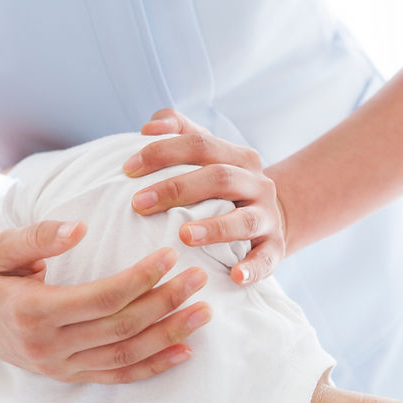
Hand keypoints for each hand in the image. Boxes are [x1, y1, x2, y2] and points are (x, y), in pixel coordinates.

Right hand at [0, 220, 210, 383]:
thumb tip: (80, 228)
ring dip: (169, 335)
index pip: (101, 297)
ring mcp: (62, 366)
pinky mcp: (71, 375)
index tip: (171, 255)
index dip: (141, 278)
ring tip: (203, 312)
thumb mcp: (2, 249)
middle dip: (165, 303)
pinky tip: (183, 351)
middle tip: (199, 278)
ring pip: (126, 355)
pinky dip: (153, 366)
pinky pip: (118, 376)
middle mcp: (50, 346)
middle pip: (121, 327)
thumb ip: (39, 237)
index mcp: (34, 310)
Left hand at [122, 108, 285, 284]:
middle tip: (140, 203)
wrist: (269, 217)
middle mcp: (256, 183)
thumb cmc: (223, 187)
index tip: (127, 169)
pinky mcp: (275, 247)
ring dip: (214, 228)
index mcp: (237, 157)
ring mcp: (267, 216)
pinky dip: (253, 268)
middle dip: (177, 189)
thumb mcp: (209, 156)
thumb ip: (180, 132)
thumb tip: (149, 127)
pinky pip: (267, 259)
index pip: (200, 144)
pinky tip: (235, 276)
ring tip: (184, 236)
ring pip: (244, 220)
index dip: (163, 152)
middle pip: (219, 178)